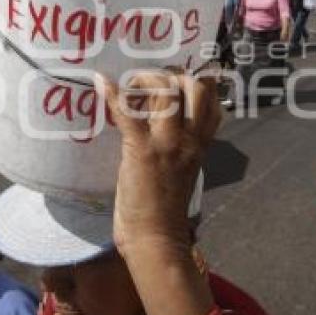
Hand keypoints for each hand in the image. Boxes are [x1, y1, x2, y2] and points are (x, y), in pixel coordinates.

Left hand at [101, 70, 220, 254]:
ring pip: (166, 92)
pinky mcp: (141, 152)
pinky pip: (129, 114)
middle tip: (149, 83)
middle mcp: (189, 139)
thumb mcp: (184, 170)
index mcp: (201, 145)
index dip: (197, 84)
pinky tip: (102, 82)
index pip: (213, 102)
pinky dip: (114, 94)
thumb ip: (182, 147)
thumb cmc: (165, 209)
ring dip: (144, 80)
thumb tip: (165, 124)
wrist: (156, 238)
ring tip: (129, 85)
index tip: (174, 83)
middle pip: (195, 87)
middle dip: (172, 75)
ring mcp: (167, 144)